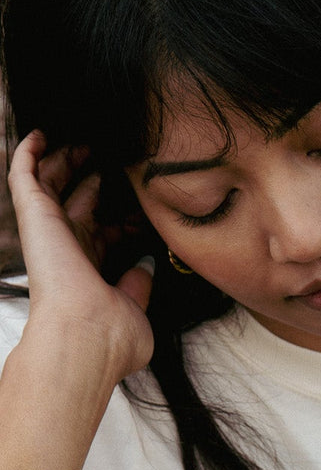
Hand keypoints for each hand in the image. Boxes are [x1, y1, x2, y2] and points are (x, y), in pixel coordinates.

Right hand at [7, 130, 154, 382]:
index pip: (104, 238)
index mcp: (92, 271)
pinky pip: (24, 175)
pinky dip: (29, 154)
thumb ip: (139, 283)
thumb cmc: (113, 333)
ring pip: (51, 186)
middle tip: (103, 164)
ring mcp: (50, 230)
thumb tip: (147, 264)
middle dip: (90, 185)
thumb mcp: (137, 306)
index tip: (142, 215)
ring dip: (64, 163)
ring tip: (78, 143)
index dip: (122, 224)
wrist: (87, 334)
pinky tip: (38, 135)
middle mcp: (68, 249)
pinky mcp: (35, 214)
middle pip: (77, 207)